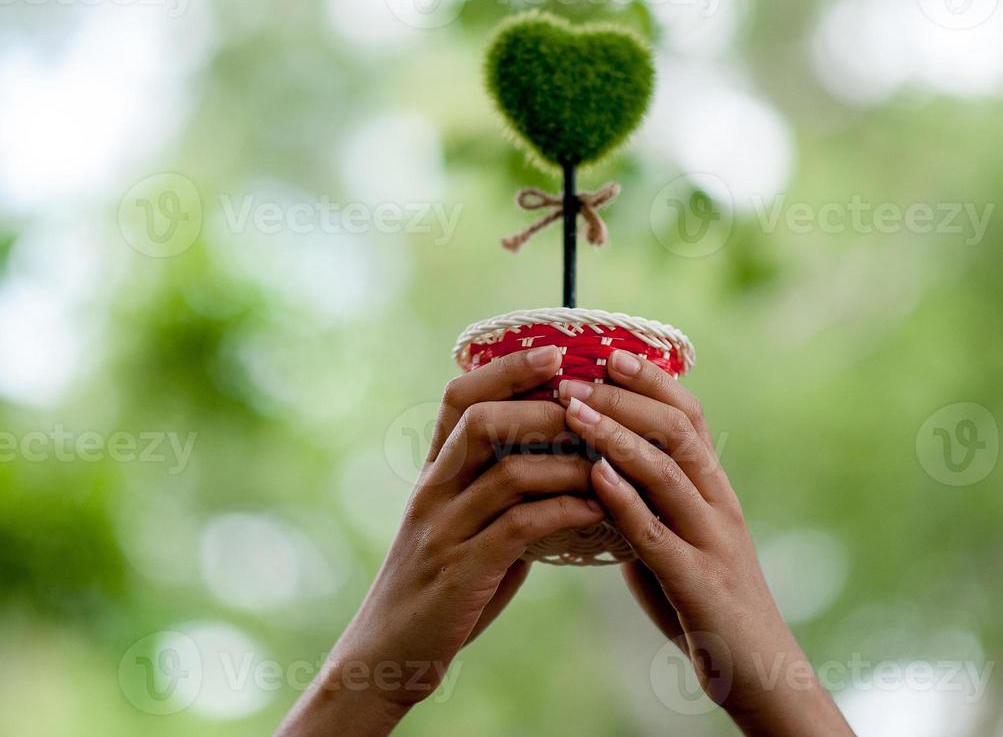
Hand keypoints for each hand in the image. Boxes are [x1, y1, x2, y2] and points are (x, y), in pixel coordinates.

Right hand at [277, 345, 600, 735]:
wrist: (393, 650)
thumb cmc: (442, 583)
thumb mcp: (464, 523)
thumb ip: (501, 489)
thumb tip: (563, 455)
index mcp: (434, 472)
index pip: (460, 397)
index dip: (507, 368)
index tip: (556, 351)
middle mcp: (433, 491)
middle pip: (481, 421)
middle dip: (543, 406)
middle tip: (594, 405)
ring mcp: (445, 530)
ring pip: (507, 472)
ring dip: (566, 462)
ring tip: (609, 460)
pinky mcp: (462, 571)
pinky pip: (520, 527)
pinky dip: (565, 511)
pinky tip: (597, 510)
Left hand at [558, 351, 853, 735]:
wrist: (762, 679)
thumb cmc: (711, 611)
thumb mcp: (678, 549)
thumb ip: (646, 513)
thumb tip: (600, 481)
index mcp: (715, 493)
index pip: (689, 417)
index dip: (651, 380)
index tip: (608, 350)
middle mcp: (719, 506)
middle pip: (679, 429)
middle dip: (626, 395)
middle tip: (577, 372)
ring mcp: (712, 543)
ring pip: (668, 471)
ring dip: (617, 434)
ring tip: (573, 409)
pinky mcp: (699, 584)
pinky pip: (657, 534)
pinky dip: (624, 500)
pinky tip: (594, 477)